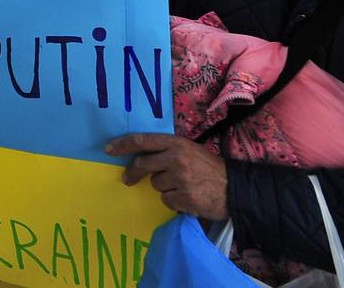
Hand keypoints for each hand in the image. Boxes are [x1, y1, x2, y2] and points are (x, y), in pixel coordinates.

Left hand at [107, 133, 228, 218]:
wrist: (235, 188)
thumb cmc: (210, 168)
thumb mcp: (189, 150)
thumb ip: (167, 150)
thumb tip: (140, 155)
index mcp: (176, 143)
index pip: (142, 141)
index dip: (123, 144)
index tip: (108, 149)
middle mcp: (176, 159)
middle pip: (143, 165)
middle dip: (132, 173)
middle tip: (128, 180)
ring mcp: (180, 179)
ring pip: (155, 185)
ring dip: (164, 187)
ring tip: (182, 186)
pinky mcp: (184, 198)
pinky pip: (166, 200)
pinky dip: (173, 201)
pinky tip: (187, 197)